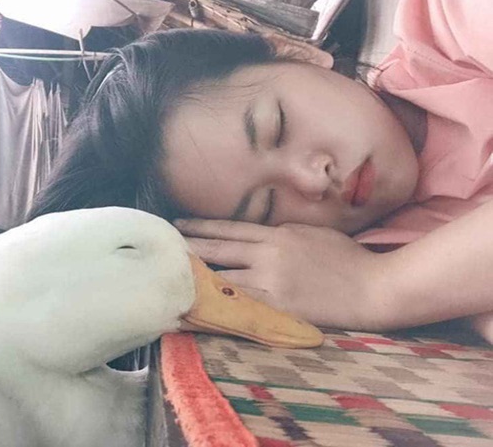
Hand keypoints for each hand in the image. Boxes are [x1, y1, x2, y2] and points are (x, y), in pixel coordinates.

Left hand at [175, 219, 384, 329]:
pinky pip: (239, 305)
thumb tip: (256, 237)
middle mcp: (267, 255)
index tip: (178, 226)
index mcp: (276, 234)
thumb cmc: (347, 258)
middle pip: (217, 250)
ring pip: (222, 279)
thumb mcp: (313, 232)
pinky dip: (217, 304)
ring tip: (171, 278)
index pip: (228, 229)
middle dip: (188, 249)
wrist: (372, 287)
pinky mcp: (277, 308)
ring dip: (195, 278)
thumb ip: (281, 233)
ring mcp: (270, 283)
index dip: (200, 227)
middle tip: (162, 249)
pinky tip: (198, 305)